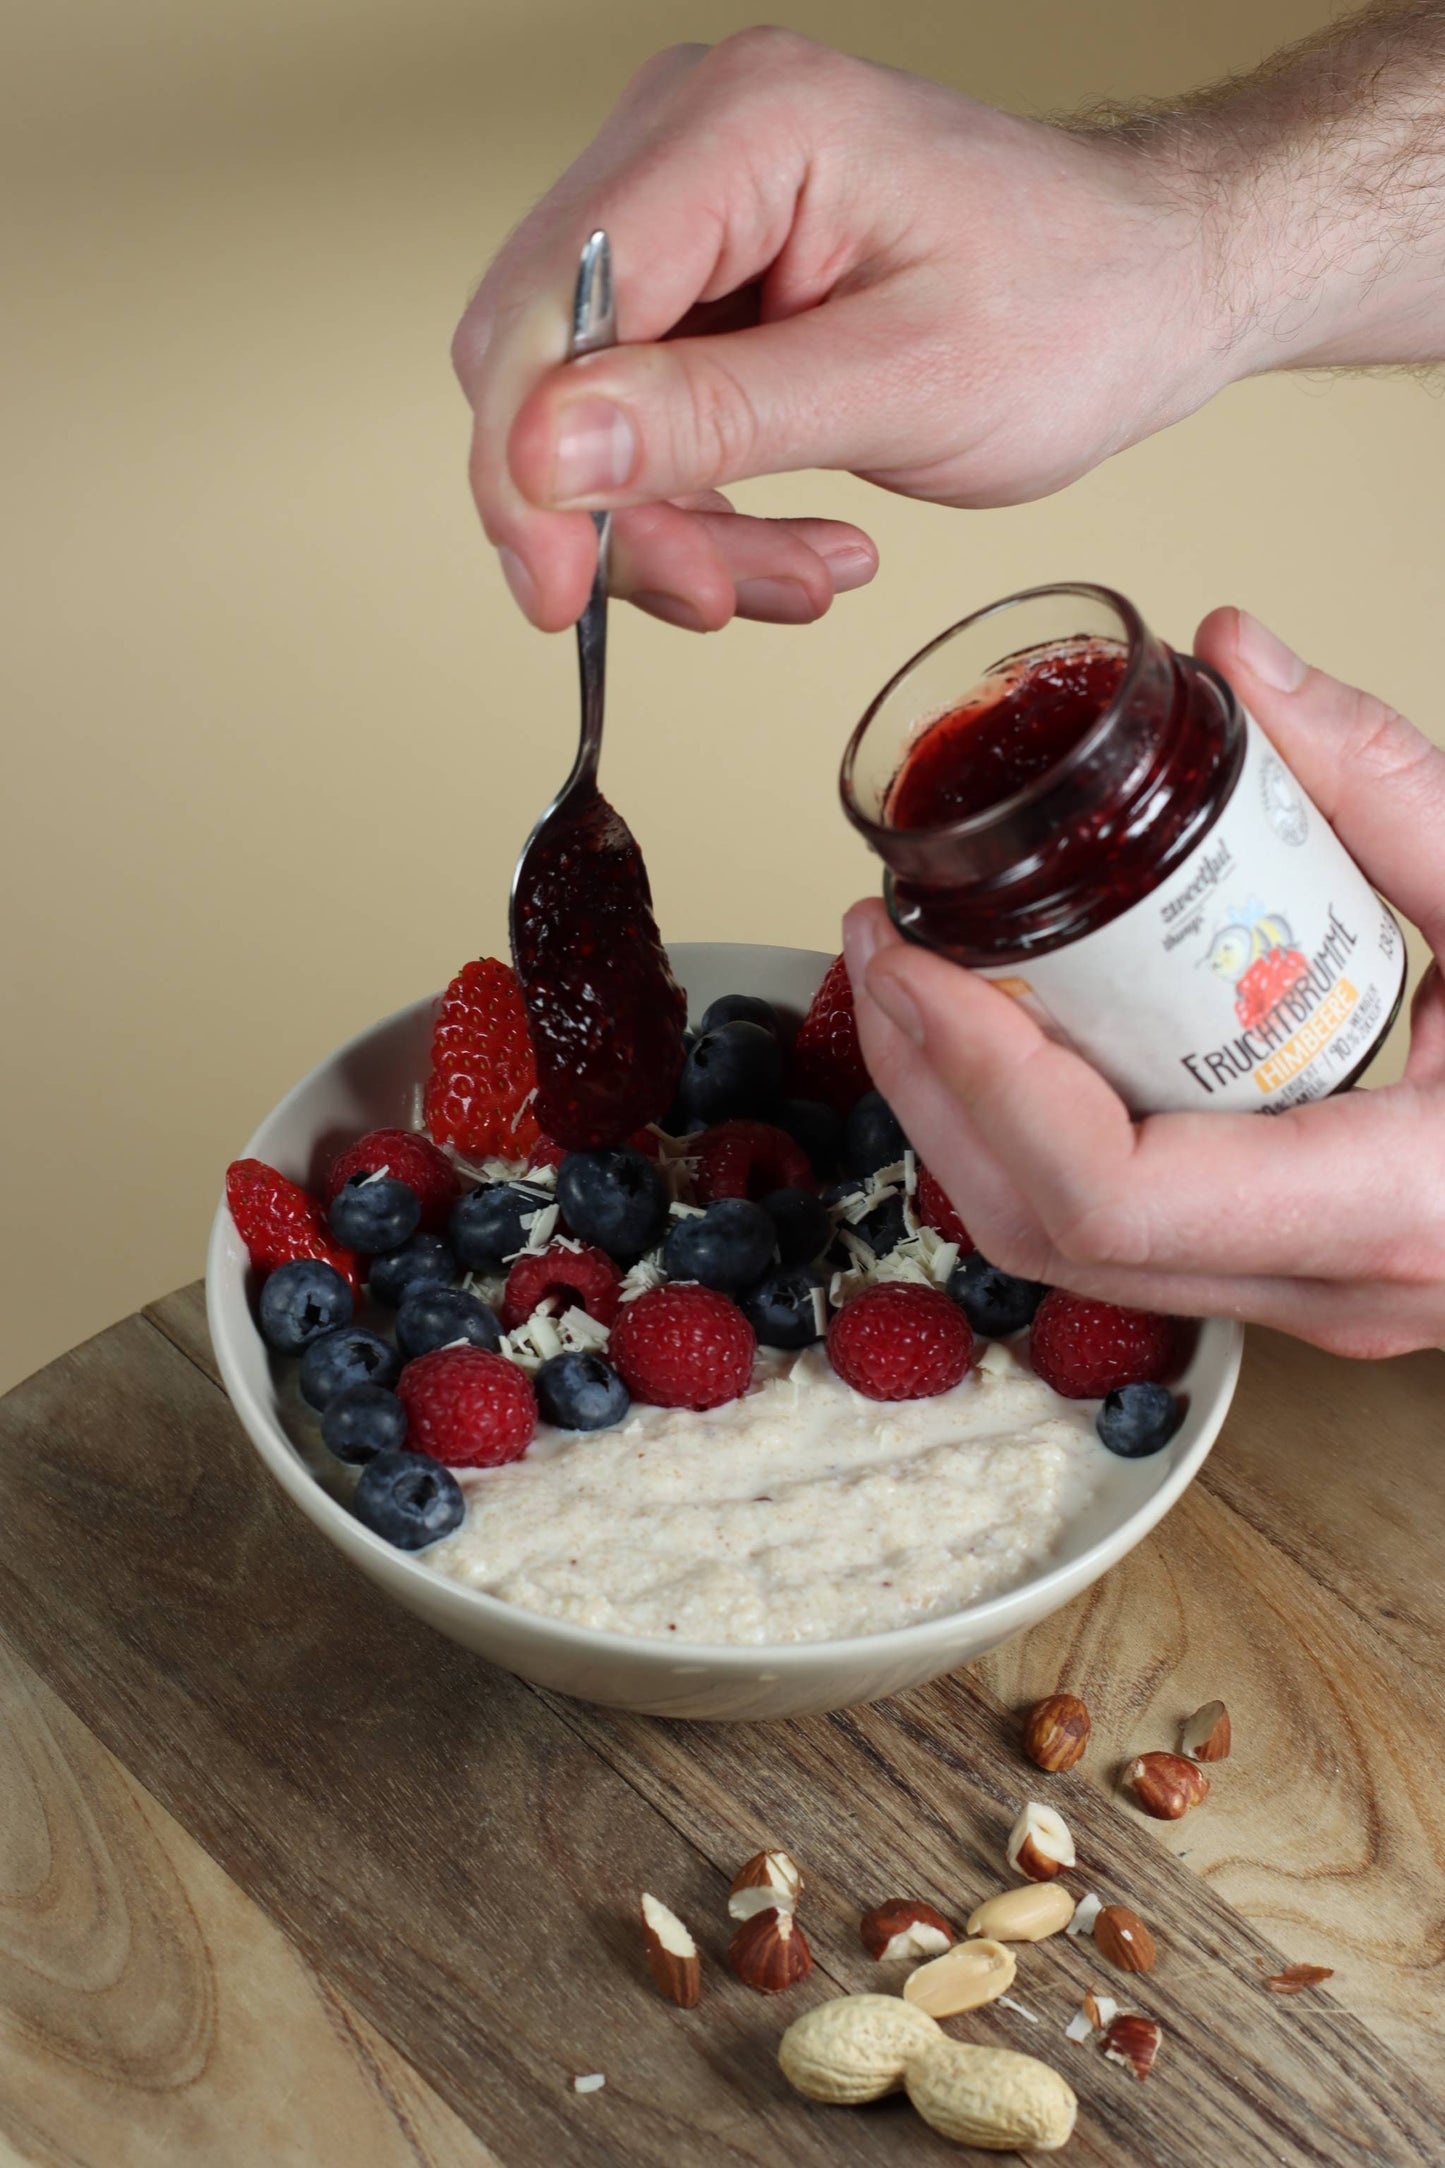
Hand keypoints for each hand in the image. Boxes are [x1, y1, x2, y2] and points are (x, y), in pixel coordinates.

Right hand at [451, 30, 1229, 631]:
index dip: (528, 466)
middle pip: (543, 360)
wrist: (1156, 288)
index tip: (558, 593)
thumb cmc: (1076, 305)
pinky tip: (798, 544)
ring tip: (800, 576)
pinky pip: (641, 418)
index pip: (548, 305)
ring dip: (672, 528)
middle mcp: (689, 140)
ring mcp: (691, 204)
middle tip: (714, 597)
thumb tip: (545, 458)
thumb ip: (714, 419)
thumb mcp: (903, 384)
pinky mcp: (708, 274)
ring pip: (585, 410)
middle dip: (615, 512)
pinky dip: (704, 507)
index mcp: (742, 126)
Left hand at [847, 609, 1444, 1356]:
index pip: (1112, 1192)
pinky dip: (1026, 1140)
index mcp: (1397, 1202)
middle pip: (1045, 1228)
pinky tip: (1005, 1039)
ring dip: (959, 1118)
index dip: (977, 1076)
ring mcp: (1306, 1297)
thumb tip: (1233, 658)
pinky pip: (1111, 1236)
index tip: (914, 954)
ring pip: (1061, 1252)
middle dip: (929, 1084)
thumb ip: (1386, 779)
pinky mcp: (1290, 1270)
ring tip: (916, 979)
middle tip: (882, 940)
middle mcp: (1332, 1282)